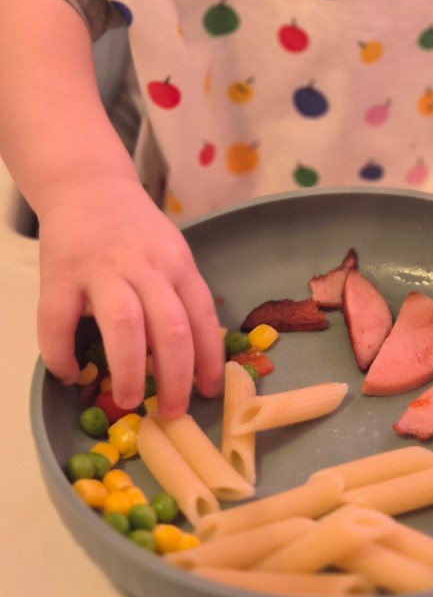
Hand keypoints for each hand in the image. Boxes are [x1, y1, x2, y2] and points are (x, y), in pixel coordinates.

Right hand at [36, 175, 223, 417]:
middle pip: (171, 329)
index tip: (210, 392)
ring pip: (125, 327)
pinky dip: (62, 355)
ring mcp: (103, 269)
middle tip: (171, 412)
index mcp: (178, 264)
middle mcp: (146, 266)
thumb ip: (177, 295)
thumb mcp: (169, 253)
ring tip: (127, 400)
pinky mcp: (61, 273)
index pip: (203, 317)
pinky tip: (70, 373)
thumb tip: (191, 358)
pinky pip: (58, 323)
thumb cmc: (134, 230)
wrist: (88, 184)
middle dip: (175, 378)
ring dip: (129, 371)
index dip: (209, 360)